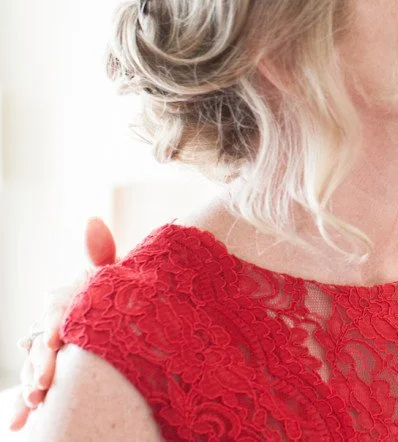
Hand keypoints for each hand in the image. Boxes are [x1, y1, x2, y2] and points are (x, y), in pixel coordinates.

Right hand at [8, 218, 116, 430]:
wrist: (132, 315)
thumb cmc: (122, 293)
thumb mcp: (116, 275)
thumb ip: (102, 253)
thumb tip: (91, 220)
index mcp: (69, 301)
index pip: (56, 311)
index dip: (54, 325)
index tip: (54, 341)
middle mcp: (56, 325)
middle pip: (41, 344)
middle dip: (40, 364)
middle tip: (44, 383)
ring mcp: (53, 351)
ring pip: (34, 368)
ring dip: (31, 386)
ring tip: (37, 403)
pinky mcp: (56, 373)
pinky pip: (37, 390)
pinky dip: (27, 407)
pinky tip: (21, 424)